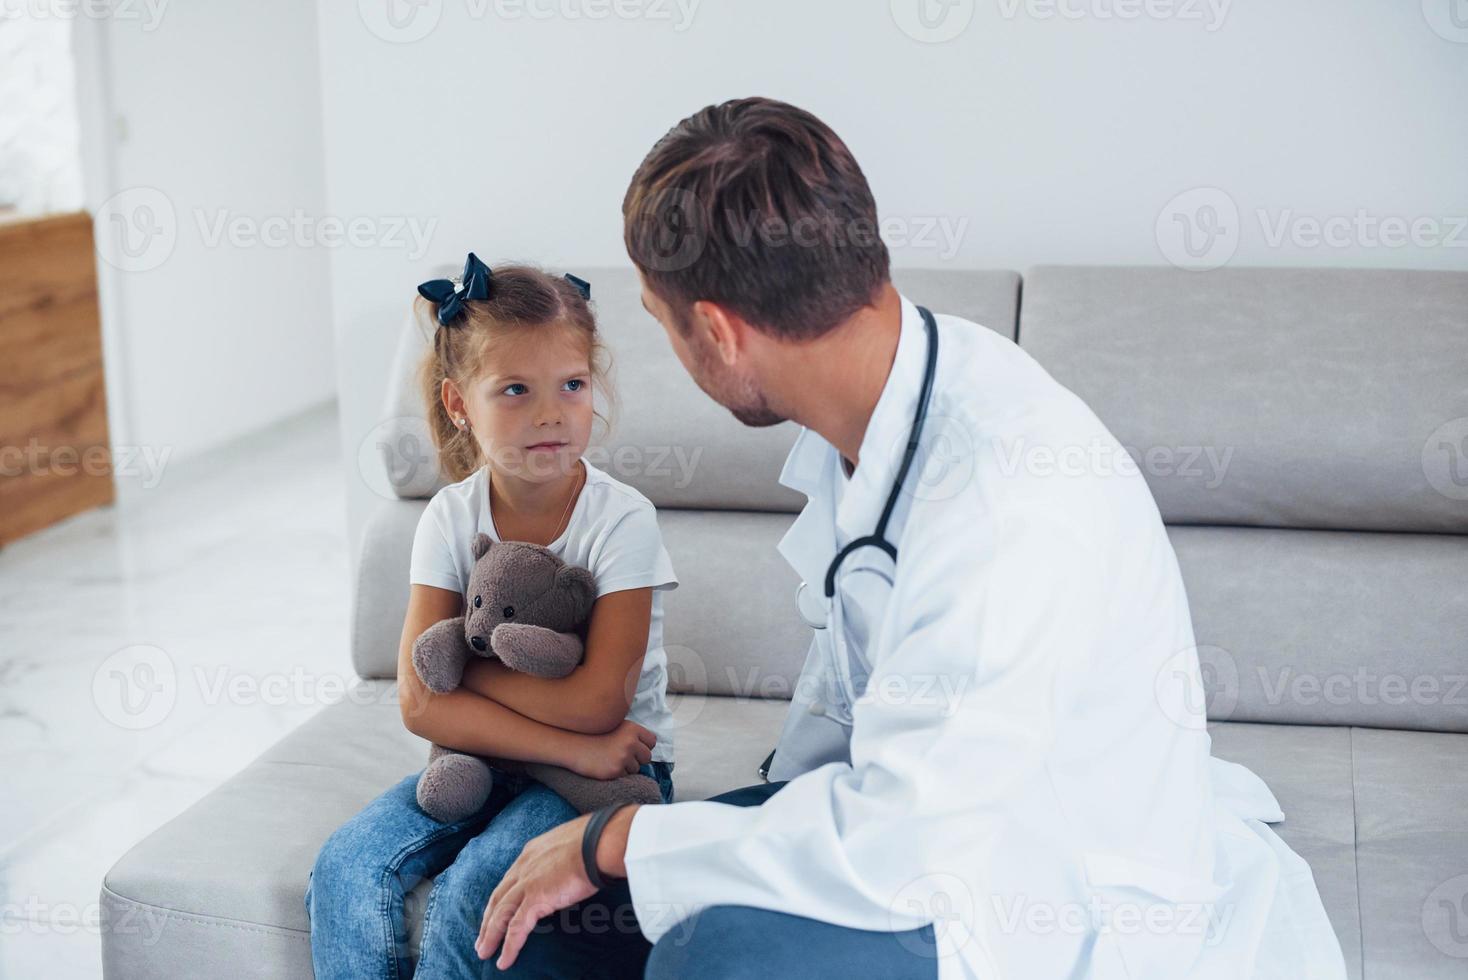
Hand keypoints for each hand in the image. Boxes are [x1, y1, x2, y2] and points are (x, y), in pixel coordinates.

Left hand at [476, 805, 640, 968]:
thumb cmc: (595, 841)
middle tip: (482, 938)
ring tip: (484, 953)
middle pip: (498, 898)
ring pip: (500, 914)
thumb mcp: (570, 846)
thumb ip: (561, 860)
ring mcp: (527, 882)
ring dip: (490, 935)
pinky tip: (504, 961)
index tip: (496, 912)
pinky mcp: (535, 899)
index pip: (510, 879)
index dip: (501, 898)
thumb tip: (568, 873)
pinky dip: (509, 947)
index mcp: (531, 852)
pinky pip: (516, 928)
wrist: (600, 842)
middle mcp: (523, 866)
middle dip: (488, 920)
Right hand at [569, 719, 655, 779]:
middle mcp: (630, 742)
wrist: (574, 745)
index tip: (634, 747)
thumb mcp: (616, 726)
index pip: (652, 741)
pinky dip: (618, 773)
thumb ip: (633, 734)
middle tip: (621, 755)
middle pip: (647, 757)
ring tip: (610, 759)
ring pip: (636, 768)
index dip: (643, 745)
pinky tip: (606, 765)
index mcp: (632, 729)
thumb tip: (648, 746)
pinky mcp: (616, 770)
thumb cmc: (595, 736)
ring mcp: (623, 757)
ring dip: (627, 767)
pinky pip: (625, 776)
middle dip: (637, 758)